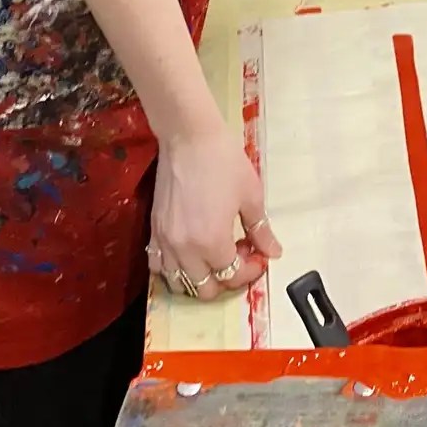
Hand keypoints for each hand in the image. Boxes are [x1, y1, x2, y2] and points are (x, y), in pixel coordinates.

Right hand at [148, 123, 281, 300]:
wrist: (189, 137)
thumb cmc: (223, 161)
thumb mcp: (251, 195)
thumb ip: (261, 230)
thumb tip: (273, 251)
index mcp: (212, 242)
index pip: (232, 276)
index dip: (250, 270)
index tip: (258, 256)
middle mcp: (184, 250)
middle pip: (204, 289)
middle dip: (226, 279)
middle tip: (238, 255)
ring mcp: (165, 242)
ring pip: (179, 282)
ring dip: (200, 277)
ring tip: (214, 255)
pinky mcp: (154, 230)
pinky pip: (157, 265)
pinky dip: (174, 269)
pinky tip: (189, 253)